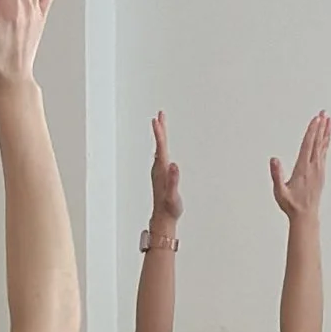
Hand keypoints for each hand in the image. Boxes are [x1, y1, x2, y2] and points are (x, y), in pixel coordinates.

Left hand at [148, 110, 182, 226]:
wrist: (163, 217)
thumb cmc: (169, 208)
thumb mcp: (173, 196)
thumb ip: (173, 181)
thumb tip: (174, 165)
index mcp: (162, 171)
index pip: (161, 148)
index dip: (159, 133)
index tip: (156, 120)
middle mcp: (159, 169)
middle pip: (159, 144)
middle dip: (160, 129)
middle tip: (160, 114)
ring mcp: (159, 171)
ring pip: (160, 148)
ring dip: (160, 135)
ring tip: (160, 122)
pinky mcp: (161, 174)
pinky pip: (161, 155)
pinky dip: (162, 145)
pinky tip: (162, 144)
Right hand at [270, 110, 330, 222]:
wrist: (306, 216)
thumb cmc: (291, 205)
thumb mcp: (279, 191)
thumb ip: (276, 175)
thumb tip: (274, 159)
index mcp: (303, 168)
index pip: (308, 145)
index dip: (312, 131)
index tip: (316, 119)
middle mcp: (313, 167)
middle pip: (317, 142)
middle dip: (320, 127)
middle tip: (323, 113)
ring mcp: (319, 170)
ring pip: (323, 146)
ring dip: (325, 132)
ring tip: (328, 120)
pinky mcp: (321, 173)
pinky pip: (324, 153)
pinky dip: (326, 142)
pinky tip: (326, 138)